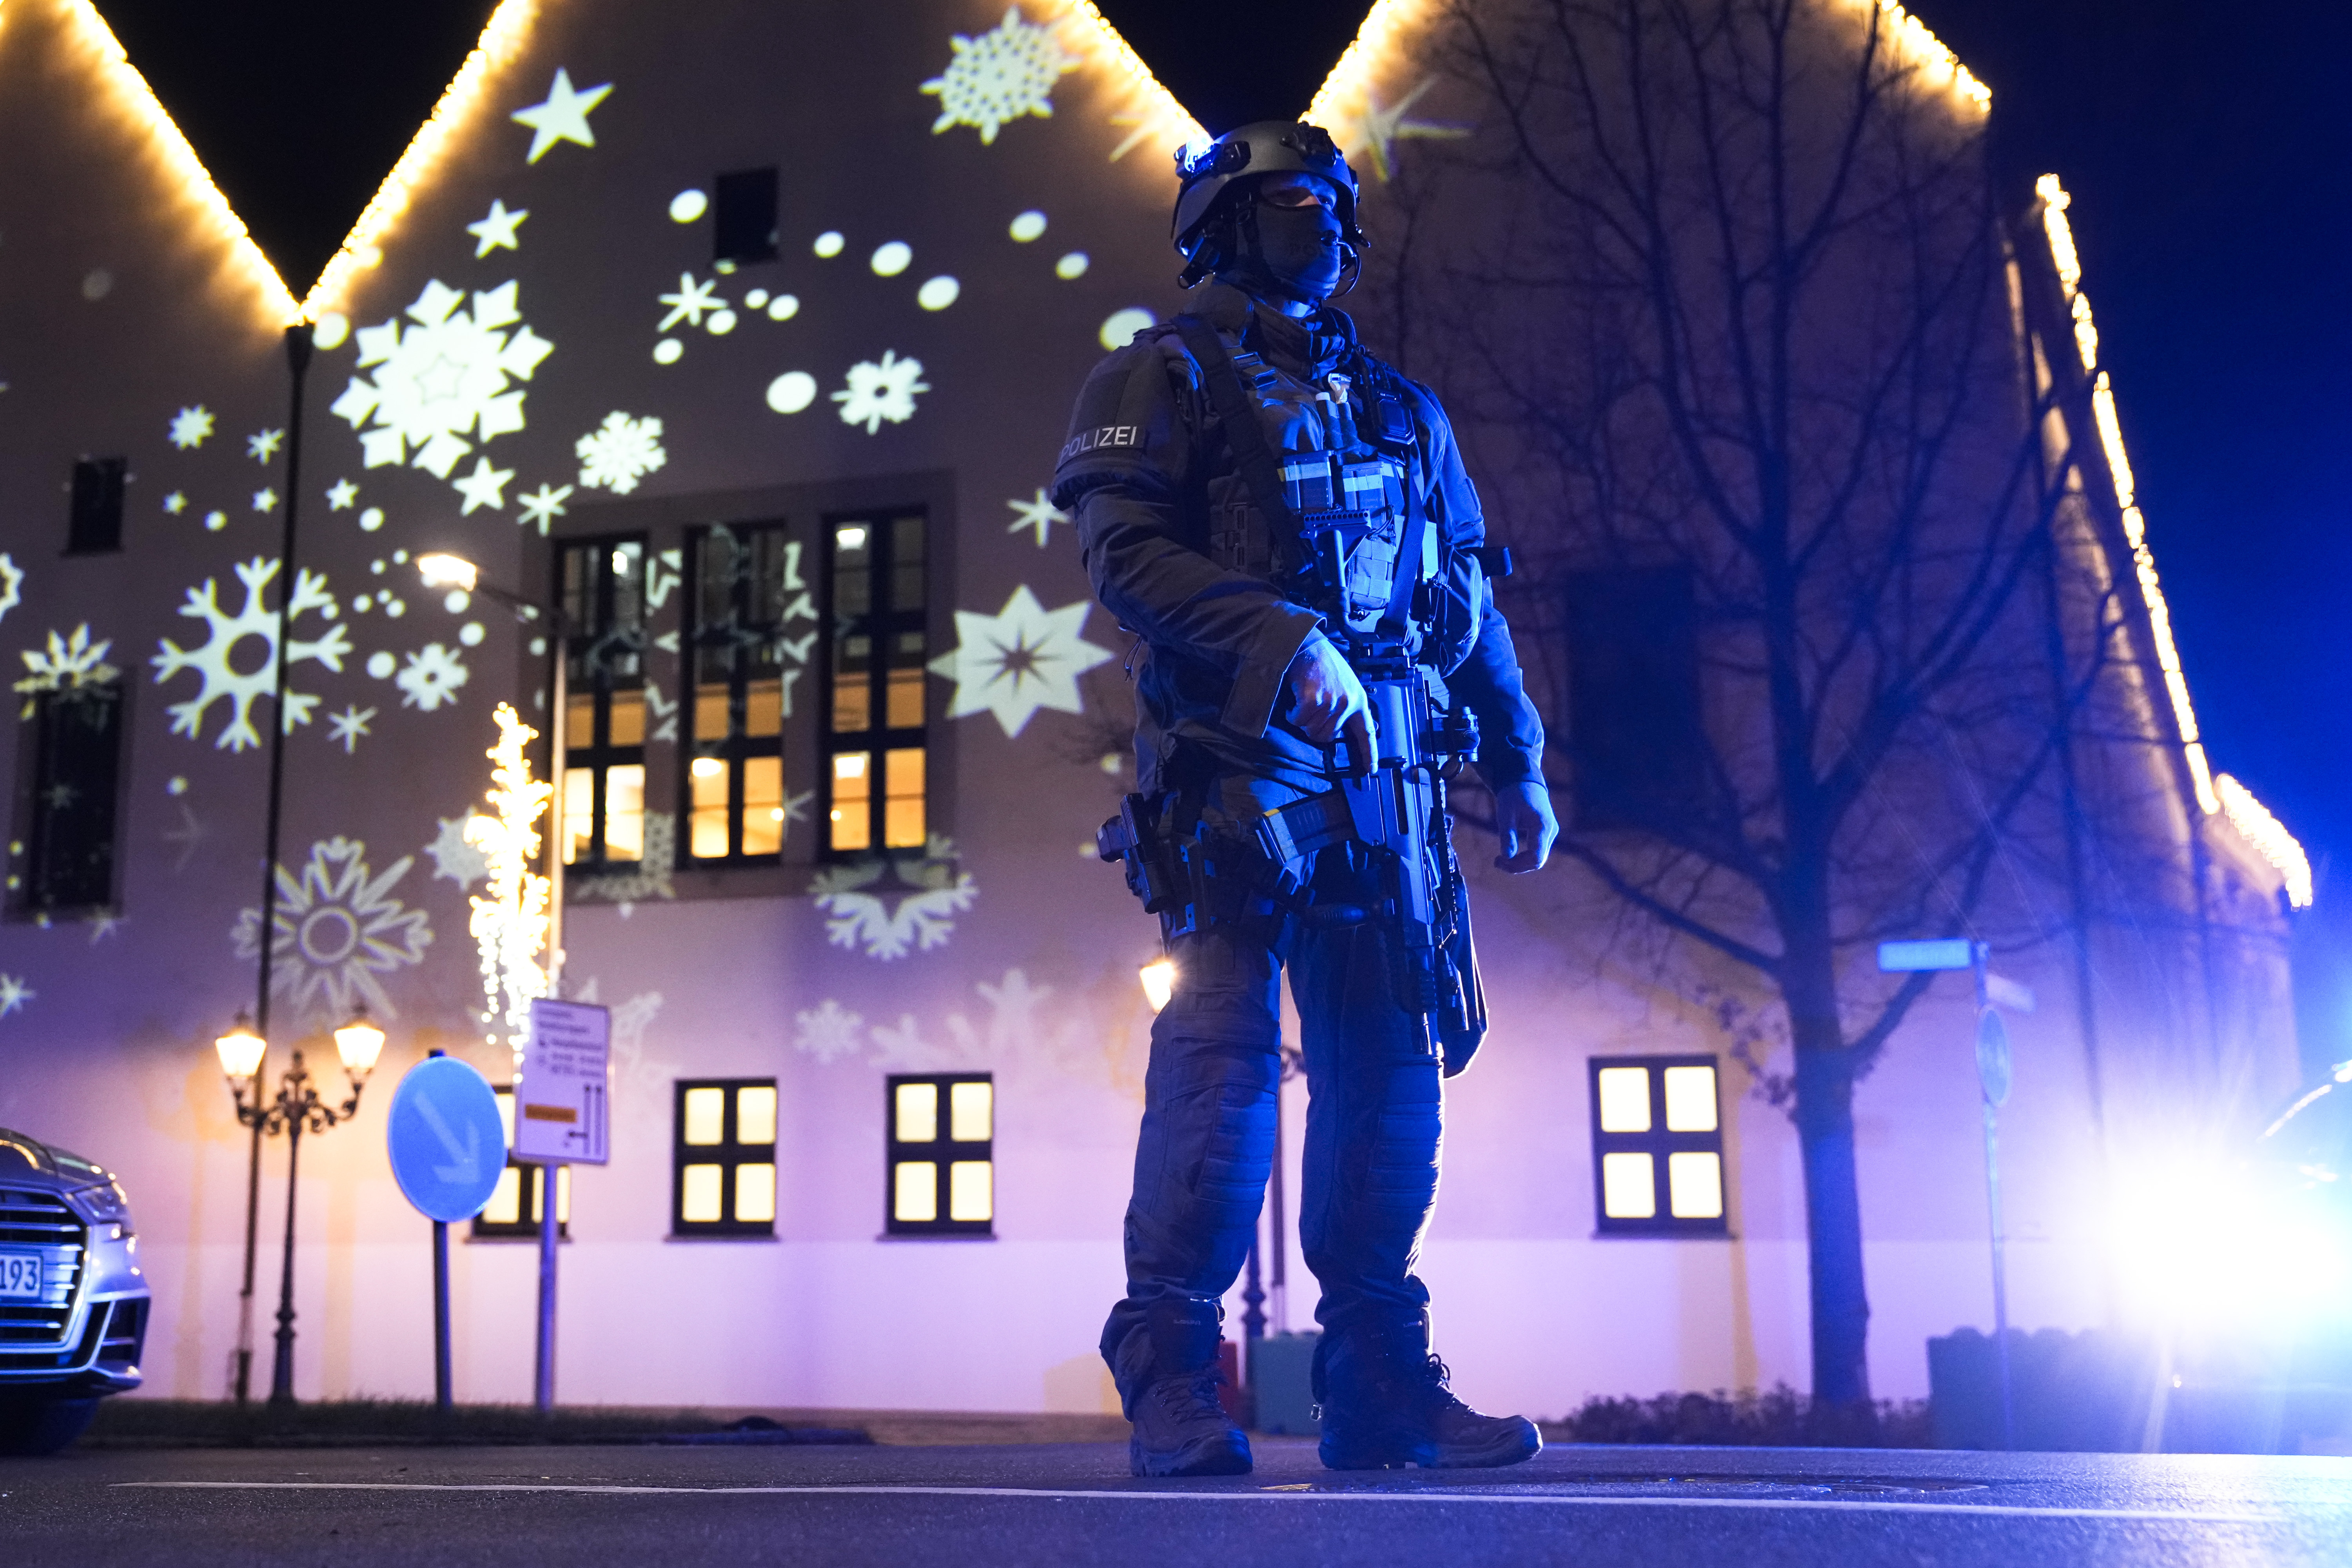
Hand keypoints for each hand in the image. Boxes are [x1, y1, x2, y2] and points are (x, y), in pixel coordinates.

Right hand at [1285, 635, 1376, 774]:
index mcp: (1359, 700)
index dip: (1369, 753)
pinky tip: (1296, 699)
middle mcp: (1347, 703)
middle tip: (1312, 710)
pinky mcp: (1313, 700)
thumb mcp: (1345, 684)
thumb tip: (1338, 730)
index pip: (1367, 732)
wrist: (1309, 645)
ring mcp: (1331, 702)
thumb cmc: (1325, 663)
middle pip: (1327, 736)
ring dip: (1303, 719)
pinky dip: (1293, 713)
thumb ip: (1346, 706)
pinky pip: (1299, 720)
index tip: (1371, 769)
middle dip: (1315, 727)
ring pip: (1311, 729)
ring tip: (1305, 700)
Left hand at [1494, 780, 1556, 872]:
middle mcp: (1551, 831)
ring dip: (1519, 862)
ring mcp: (1550, 832)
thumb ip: (1507, 835)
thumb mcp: (1506, 814)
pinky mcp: (1545, 833)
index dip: (1518, 865)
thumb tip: (1506, 857)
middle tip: (1496, 862)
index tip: (1498, 861)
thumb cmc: (1514, 794)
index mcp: (1543, 826)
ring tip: (1499, 860)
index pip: (1536, 858)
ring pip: (1537, 858)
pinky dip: (1522, 856)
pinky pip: (1536, 851)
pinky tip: (1508, 854)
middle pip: (1537, 860)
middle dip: (1517, 865)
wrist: (1524, 780)